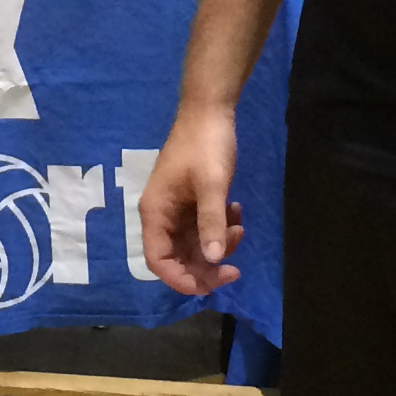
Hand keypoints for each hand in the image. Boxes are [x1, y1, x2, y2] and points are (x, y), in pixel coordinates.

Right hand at [139, 108, 243, 294]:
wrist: (210, 109)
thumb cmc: (206, 145)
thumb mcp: (212, 185)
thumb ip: (211, 223)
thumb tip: (212, 260)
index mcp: (156, 212)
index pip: (157, 260)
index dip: (180, 279)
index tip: (208, 286)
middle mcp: (162, 214)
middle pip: (177, 257)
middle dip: (205, 266)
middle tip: (234, 269)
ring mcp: (177, 207)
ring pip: (194, 243)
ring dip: (218, 243)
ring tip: (239, 226)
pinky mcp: (192, 200)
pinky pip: (203, 226)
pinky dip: (220, 225)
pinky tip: (237, 211)